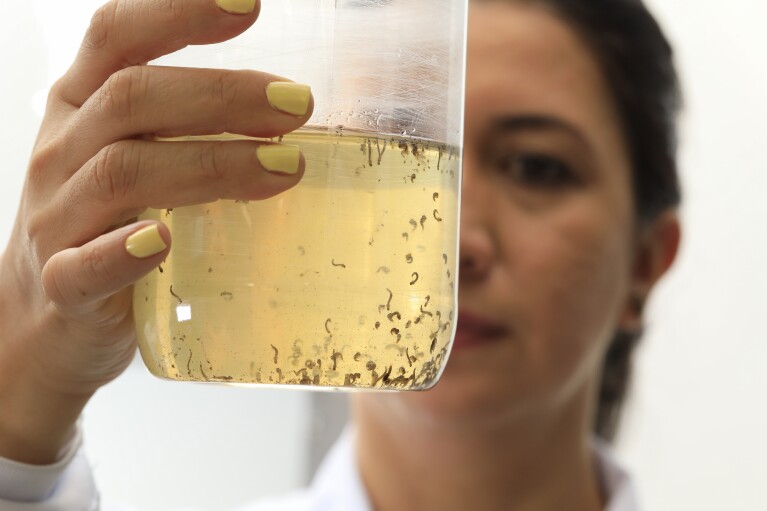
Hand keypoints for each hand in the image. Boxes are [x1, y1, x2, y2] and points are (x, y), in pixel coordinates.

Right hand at [0, 0, 312, 463]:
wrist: (48, 315)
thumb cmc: (107, 222)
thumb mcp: (134, 156)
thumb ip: (187, 128)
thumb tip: (291, 112)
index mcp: (81, 109)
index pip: (116, 39)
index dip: (177, 12)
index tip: (250, 3)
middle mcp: (61, 153)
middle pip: (132, 100)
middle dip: (222, 96)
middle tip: (298, 105)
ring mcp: (56, 221)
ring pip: (121, 175)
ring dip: (209, 166)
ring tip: (284, 169)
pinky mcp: (62, 289)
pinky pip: (81, 268)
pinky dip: (120, 254)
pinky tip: (161, 242)